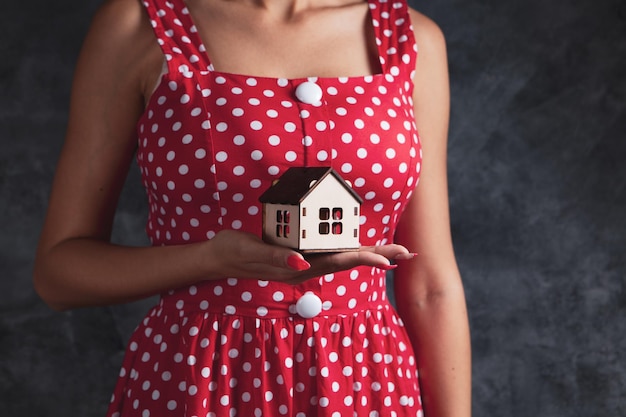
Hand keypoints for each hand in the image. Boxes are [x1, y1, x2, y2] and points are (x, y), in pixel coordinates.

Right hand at [205, 230, 414, 283]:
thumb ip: (278, 257)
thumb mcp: (252, 251)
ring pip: (342, 258)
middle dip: (377, 256)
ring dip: (369, 254)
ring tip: (394, 253)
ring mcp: (302, 264)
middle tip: (406, 253)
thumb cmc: (234, 251)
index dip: (363, 258)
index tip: (388, 260)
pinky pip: (329, 253)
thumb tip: (303, 263)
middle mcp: (305, 268)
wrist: (218, 258)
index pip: (337, 261)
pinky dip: (350, 250)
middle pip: (347, 261)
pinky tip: (361, 248)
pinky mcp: (298, 257)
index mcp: (297, 267)